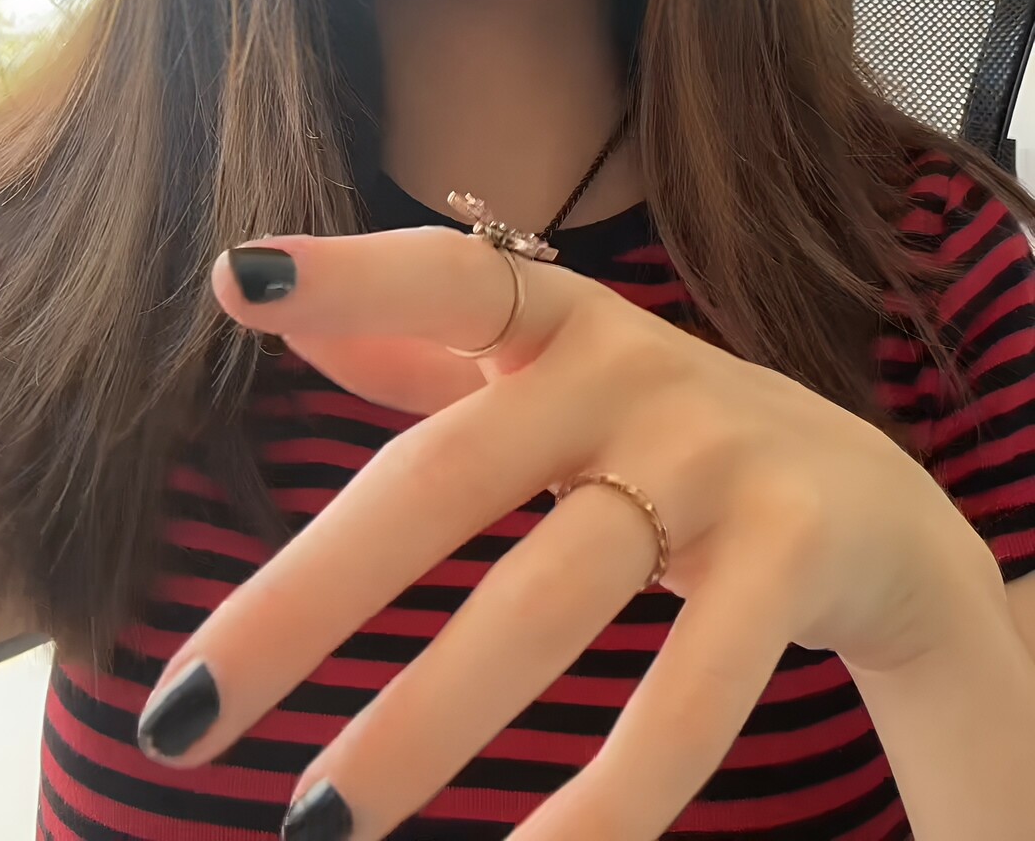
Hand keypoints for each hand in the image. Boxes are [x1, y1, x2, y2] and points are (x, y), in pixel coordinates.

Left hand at [137, 224, 1001, 838]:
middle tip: (179, 722)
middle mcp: (634, 372)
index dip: (351, 274)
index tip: (233, 282)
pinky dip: (608, 794)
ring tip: (314, 828)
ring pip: (545, 604)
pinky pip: (687, 695)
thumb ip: (418, 343)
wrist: (879, 509)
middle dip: (305, 600)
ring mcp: (717, 458)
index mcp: (564, 323)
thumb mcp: (557, 375)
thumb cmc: (668, 442)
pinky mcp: (793, 553)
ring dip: (421, 723)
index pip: (451, 276)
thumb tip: (262, 294)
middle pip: (446, 479)